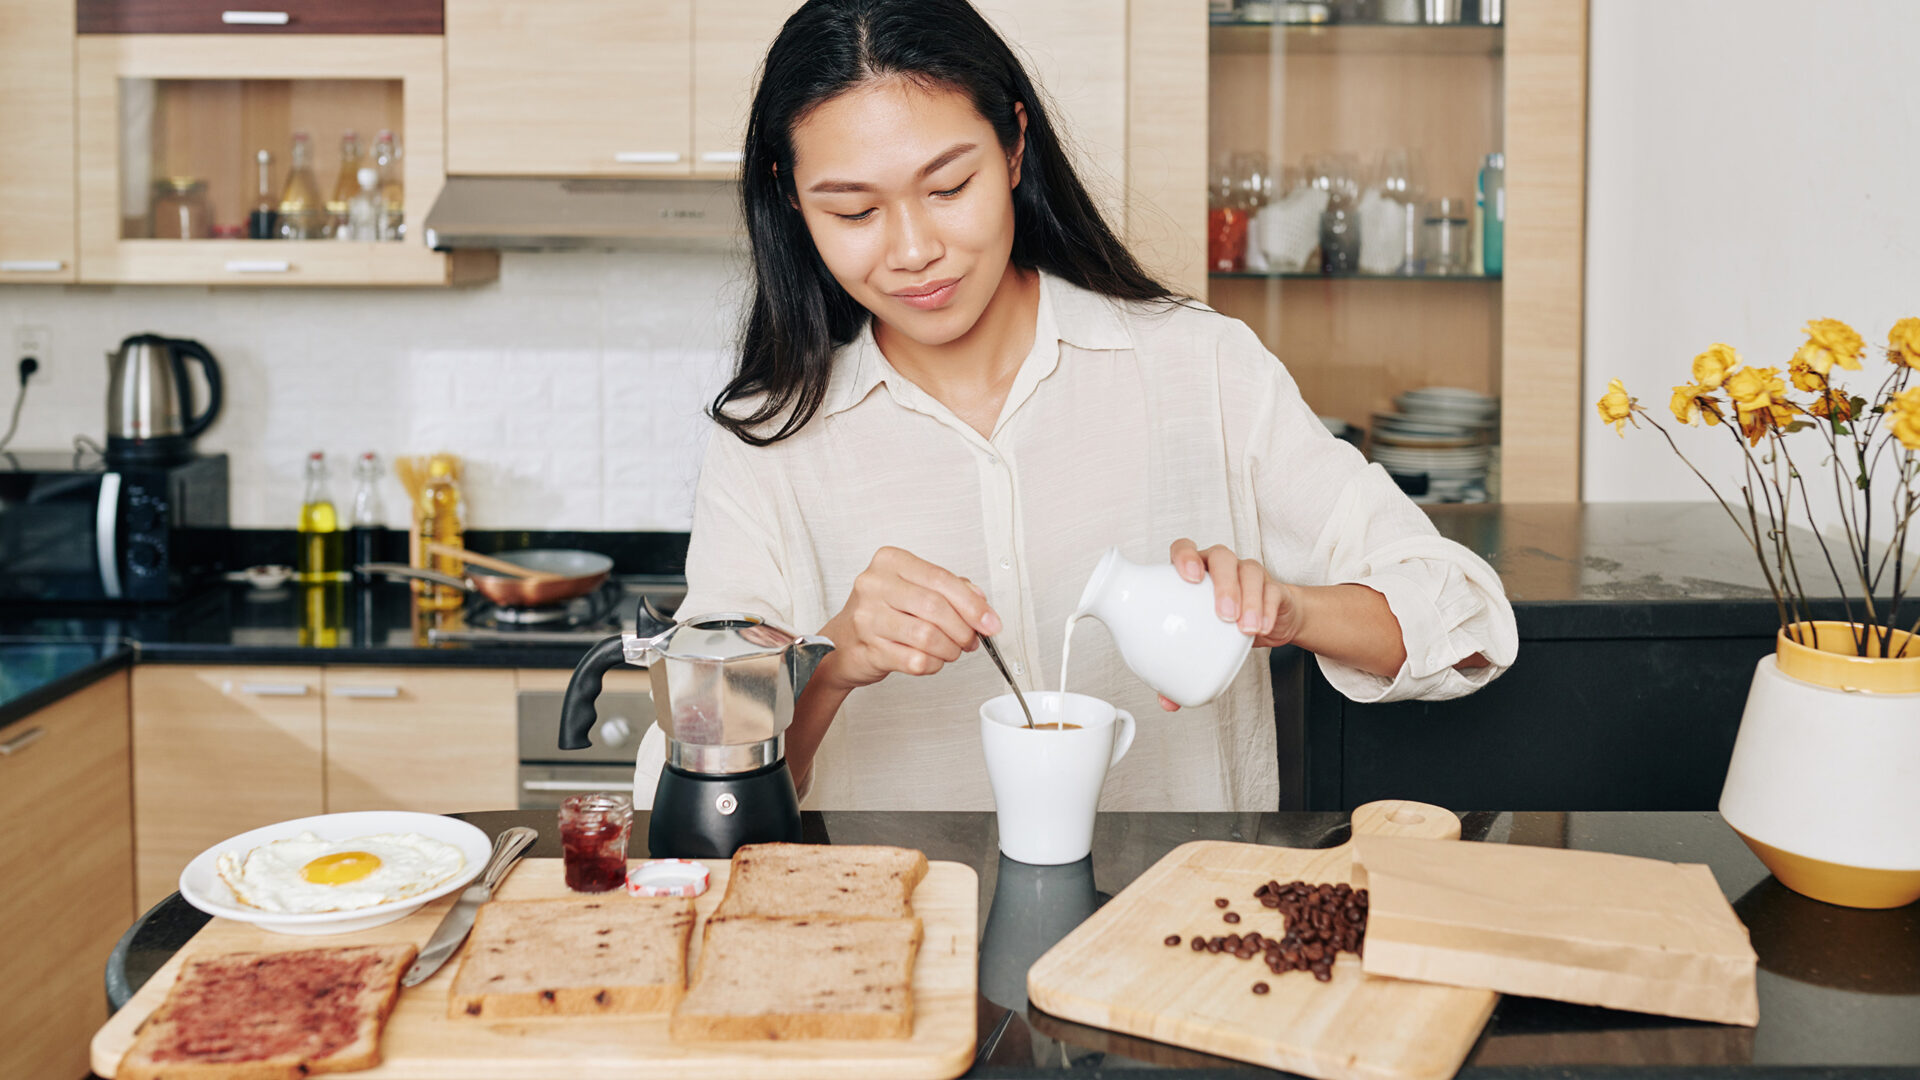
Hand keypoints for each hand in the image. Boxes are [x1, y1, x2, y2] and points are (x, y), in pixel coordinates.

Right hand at [817, 546, 1001, 691]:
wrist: (842, 643)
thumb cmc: (881, 613)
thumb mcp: (913, 589)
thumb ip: (949, 589)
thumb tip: (980, 604)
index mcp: (889, 562)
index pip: (941, 579)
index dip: (972, 604)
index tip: (990, 621)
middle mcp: (874, 585)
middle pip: (935, 607)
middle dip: (963, 629)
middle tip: (971, 639)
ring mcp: (868, 618)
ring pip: (927, 636)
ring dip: (950, 649)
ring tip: (952, 650)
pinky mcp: (869, 649)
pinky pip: (915, 660)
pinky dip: (933, 664)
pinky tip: (932, 659)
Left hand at [1159, 539, 1301, 710]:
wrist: (1268, 623)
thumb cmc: (1223, 626)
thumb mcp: (1202, 642)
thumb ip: (1180, 668)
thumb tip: (1167, 701)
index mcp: (1195, 571)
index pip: (1185, 548)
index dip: (1184, 556)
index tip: (1188, 577)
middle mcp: (1221, 566)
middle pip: (1221, 557)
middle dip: (1223, 584)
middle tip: (1223, 615)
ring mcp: (1249, 573)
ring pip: (1248, 572)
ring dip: (1248, 599)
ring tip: (1245, 629)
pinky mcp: (1274, 587)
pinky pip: (1273, 592)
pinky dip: (1267, 610)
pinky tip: (1263, 628)